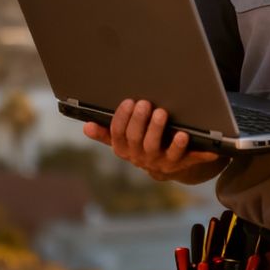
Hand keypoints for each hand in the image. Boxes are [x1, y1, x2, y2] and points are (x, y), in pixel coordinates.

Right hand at [82, 99, 226, 184]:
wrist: (170, 167)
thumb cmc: (144, 145)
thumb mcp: (125, 141)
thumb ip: (107, 133)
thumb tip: (86, 126)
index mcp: (124, 149)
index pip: (118, 134)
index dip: (121, 118)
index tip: (128, 101)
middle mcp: (139, 157)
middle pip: (135, 138)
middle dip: (139, 120)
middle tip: (144, 103)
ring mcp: (158, 161)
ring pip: (153, 146)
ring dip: (156, 129)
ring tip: (161, 113)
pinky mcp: (178, 163)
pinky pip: (179, 156)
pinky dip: (180, 145)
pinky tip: (183, 134)